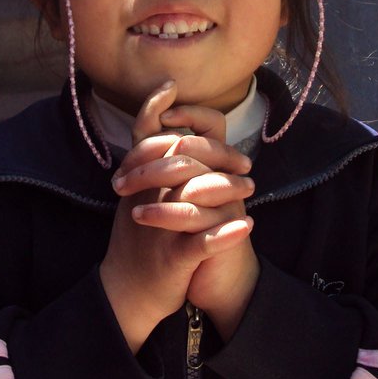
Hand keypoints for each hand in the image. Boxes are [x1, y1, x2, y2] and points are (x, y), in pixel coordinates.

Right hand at [99, 81, 254, 351]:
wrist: (126, 293)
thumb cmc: (138, 240)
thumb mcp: (135, 196)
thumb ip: (147, 163)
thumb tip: (166, 128)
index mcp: (136, 182)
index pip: (143, 135)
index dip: (155, 108)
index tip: (171, 85)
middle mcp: (143, 198)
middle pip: (177, 157)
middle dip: (214, 151)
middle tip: (244, 159)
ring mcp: (157, 227)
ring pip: (194, 196)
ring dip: (228, 188)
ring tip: (251, 186)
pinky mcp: (172, 259)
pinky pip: (201, 242)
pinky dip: (225, 235)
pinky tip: (247, 226)